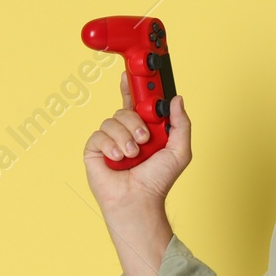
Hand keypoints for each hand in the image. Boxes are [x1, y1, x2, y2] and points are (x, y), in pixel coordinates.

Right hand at [84, 71, 190, 211]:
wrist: (139, 200)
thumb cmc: (158, 180)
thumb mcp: (179, 150)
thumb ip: (181, 124)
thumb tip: (177, 100)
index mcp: (144, 130)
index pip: (135, 103)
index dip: (131, 87)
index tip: (129, 74)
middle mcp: (126, 133)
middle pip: (125, 109)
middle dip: (136, 122)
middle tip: (144, 139)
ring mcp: (109, 141)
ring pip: (112, 120)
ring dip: (125, 138)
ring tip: (132, 155)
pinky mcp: (94, 150)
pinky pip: (99, 135)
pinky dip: (111, 146)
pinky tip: (117, 159)